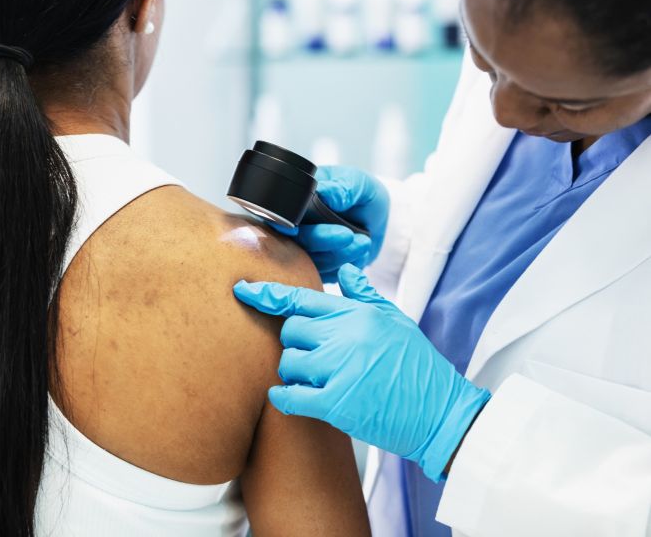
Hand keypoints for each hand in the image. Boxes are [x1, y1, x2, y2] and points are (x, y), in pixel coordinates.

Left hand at [233, 265, 490, 481]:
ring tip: (315, 379)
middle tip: (311, 356)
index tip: (244, 290)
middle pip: (290, 331)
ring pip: (288, 362)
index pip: (302, 299)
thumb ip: (364, 296)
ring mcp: (340, 369)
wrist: (441, 414)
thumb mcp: (396, 321)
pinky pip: (291, 396)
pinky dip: (283, 397)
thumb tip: (347, 269)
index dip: (268, 294)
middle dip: (294, 343)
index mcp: (358, 314)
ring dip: (293, 372)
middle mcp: (346, 337)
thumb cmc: (419, 368)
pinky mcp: (336, 403)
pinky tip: (285, 397)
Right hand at [271, 167, 388, 281]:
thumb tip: (325, 192)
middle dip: (320, 239)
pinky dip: (345, 263)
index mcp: (296, 201)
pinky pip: (326, 273)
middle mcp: (296, 226)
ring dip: (338, 253)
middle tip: (347, 235)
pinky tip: (361, 249)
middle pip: (295, 241)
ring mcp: (306, 248)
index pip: (278, 215)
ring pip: (311, 261)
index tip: (293, 230)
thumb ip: (342, 188)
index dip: (282, 225)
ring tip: (364, 241)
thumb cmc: (360, 193)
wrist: (375, 216)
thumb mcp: (356, 183)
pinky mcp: (319, 265)